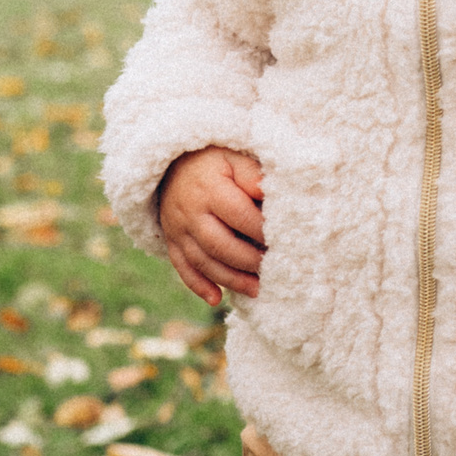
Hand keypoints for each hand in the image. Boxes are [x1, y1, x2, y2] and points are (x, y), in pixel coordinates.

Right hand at [156, 146, 264, 305]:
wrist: (172, 160)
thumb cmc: (214, 158)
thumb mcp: (234, 156)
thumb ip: (253, 175)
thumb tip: (269, 195)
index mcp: (208, 189)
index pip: (239, 216)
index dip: (262, 231)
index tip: (284, 240)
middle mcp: (189, 212)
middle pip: (219, 245)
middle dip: (249, 261)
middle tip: (273, 269)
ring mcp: (177, 229)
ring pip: (202, 262)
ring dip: (230, 280)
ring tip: (257, 290)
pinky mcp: (171, 240)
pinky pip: (182, 267)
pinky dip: (198, 285)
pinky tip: (216, 299)